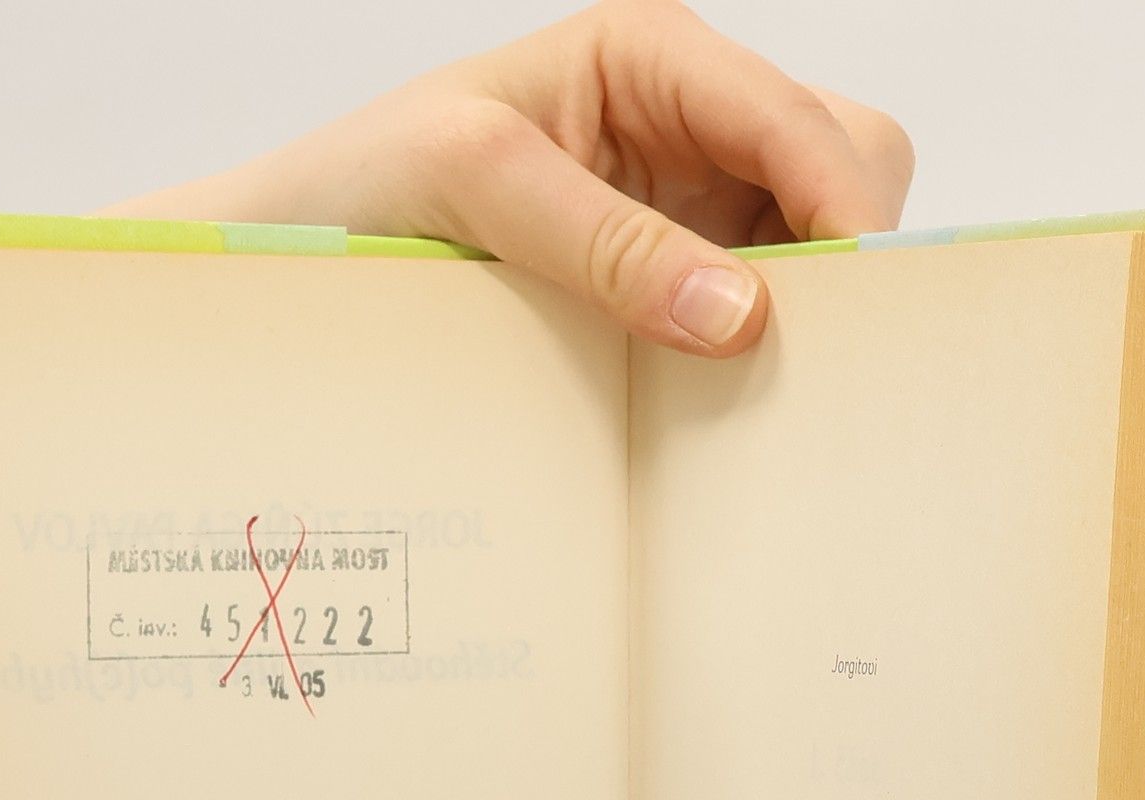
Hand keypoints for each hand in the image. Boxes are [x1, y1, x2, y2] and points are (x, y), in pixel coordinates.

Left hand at [109, 0, 912, 356]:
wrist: (295, 255)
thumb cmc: (362, 185)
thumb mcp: (477, 184)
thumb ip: (609, 241)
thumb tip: (743, 316)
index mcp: (653, 56)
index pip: (805, 121)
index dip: (845, 212)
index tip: (849, 319)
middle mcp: (684, 122)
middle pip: (839, 171)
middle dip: (838, 260)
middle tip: (805, 364)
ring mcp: (680, 206)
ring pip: (810, 248)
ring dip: (802, 316)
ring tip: (759, 393)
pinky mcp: (661, 281)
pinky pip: (753, 312)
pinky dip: (757, 355)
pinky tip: (719, 399)